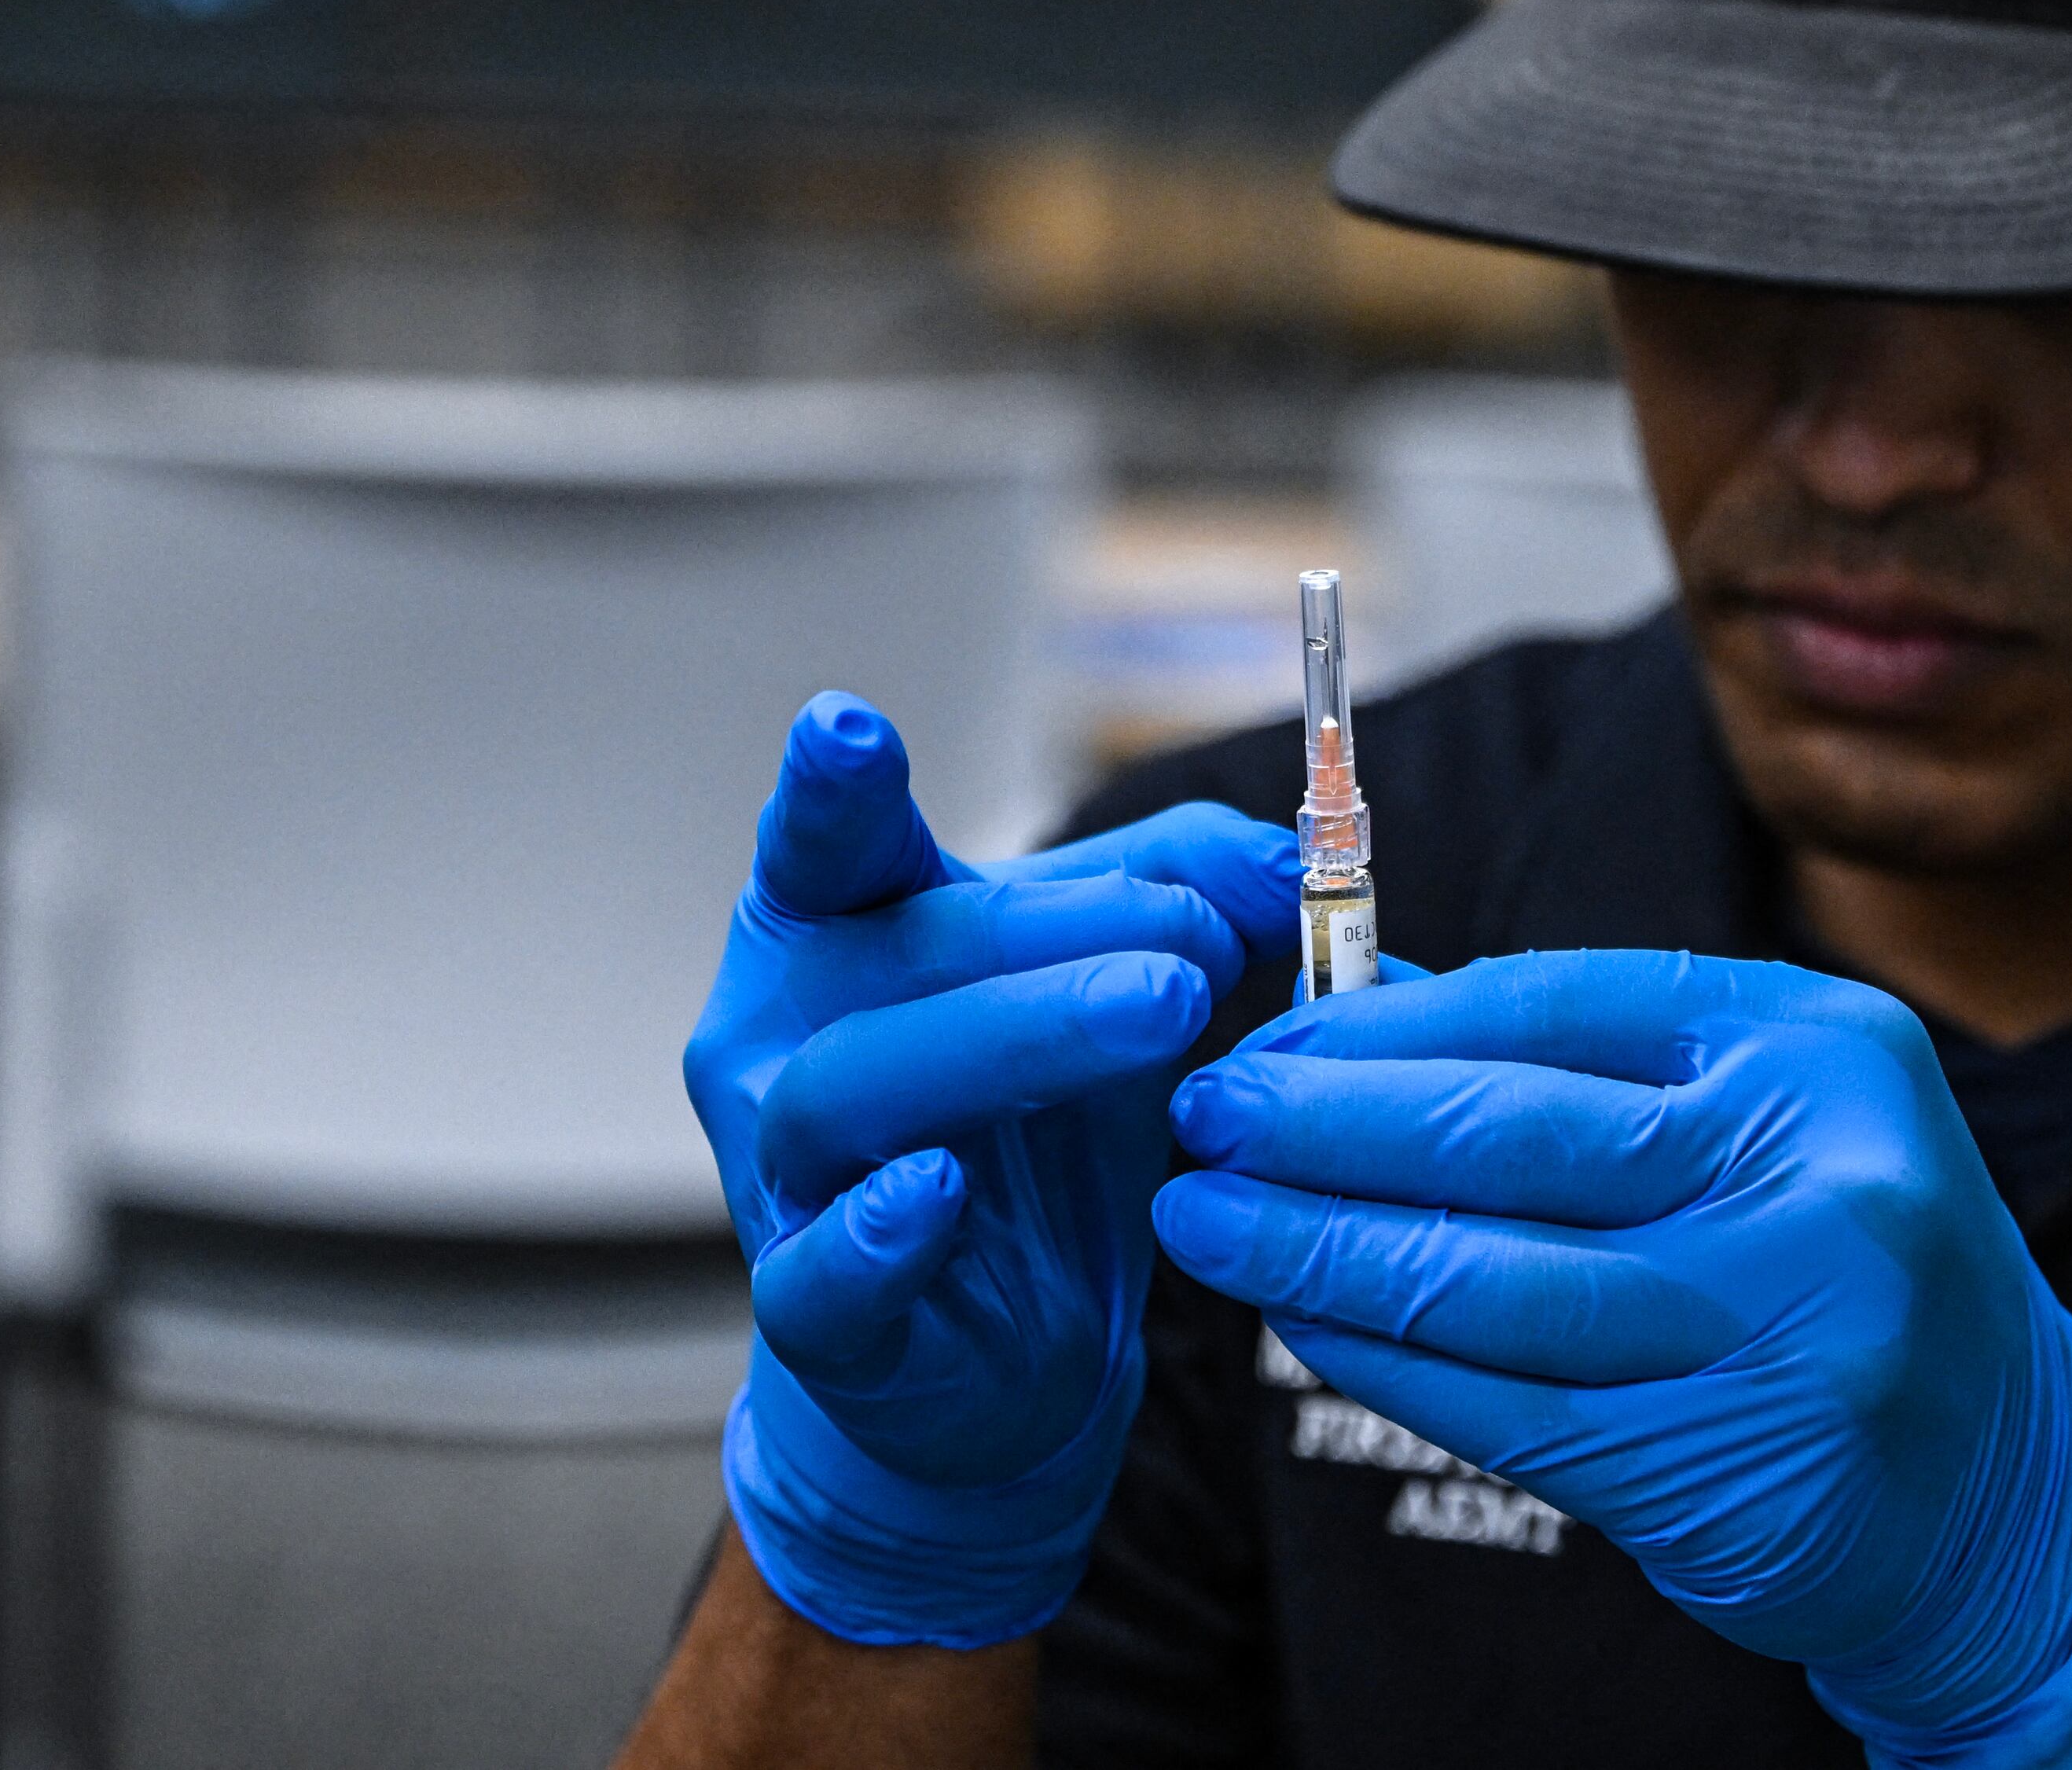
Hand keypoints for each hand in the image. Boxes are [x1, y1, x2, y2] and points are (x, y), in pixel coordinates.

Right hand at [688, 693, 1295, 1645]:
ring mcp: (784, 1174)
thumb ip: (1191, 891)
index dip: (830, 787)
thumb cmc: (1040, 1132)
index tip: (846, 725)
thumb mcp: (1115, 980)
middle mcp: (787, 1035)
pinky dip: (875, 1231)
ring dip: (1012, 1036)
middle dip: (1052, 931)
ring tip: (1158, 1012)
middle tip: (1194, 935)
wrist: (1006, 1345)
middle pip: (897, 952)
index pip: (828, 843)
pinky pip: (819, 1270)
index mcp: (843, 931)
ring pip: (856, 1088)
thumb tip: (1287, 856)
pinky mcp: (811, 1310)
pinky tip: (935, 1194)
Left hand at [1152, 950, 2071, 1769]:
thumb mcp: (1769, 1123)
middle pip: (1513, 1135)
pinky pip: (1508, 1403)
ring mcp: (1786, 1328)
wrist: (2015, 1495)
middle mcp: (1817, 1176)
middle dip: (1327, 1122)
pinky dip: (1384, 1359)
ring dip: (1318, 1249)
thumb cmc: (1847, 1274)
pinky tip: (1301, 1322)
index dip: (1390, 1020)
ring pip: (1490, 1279)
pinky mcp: (1734, 1467)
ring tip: (1207, 1221)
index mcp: (1822, 1050)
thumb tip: (1366, 1001)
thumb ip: (1586, 1067)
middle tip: (1205, 1114)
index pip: (1559, 1005)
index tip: (1268, 1033)